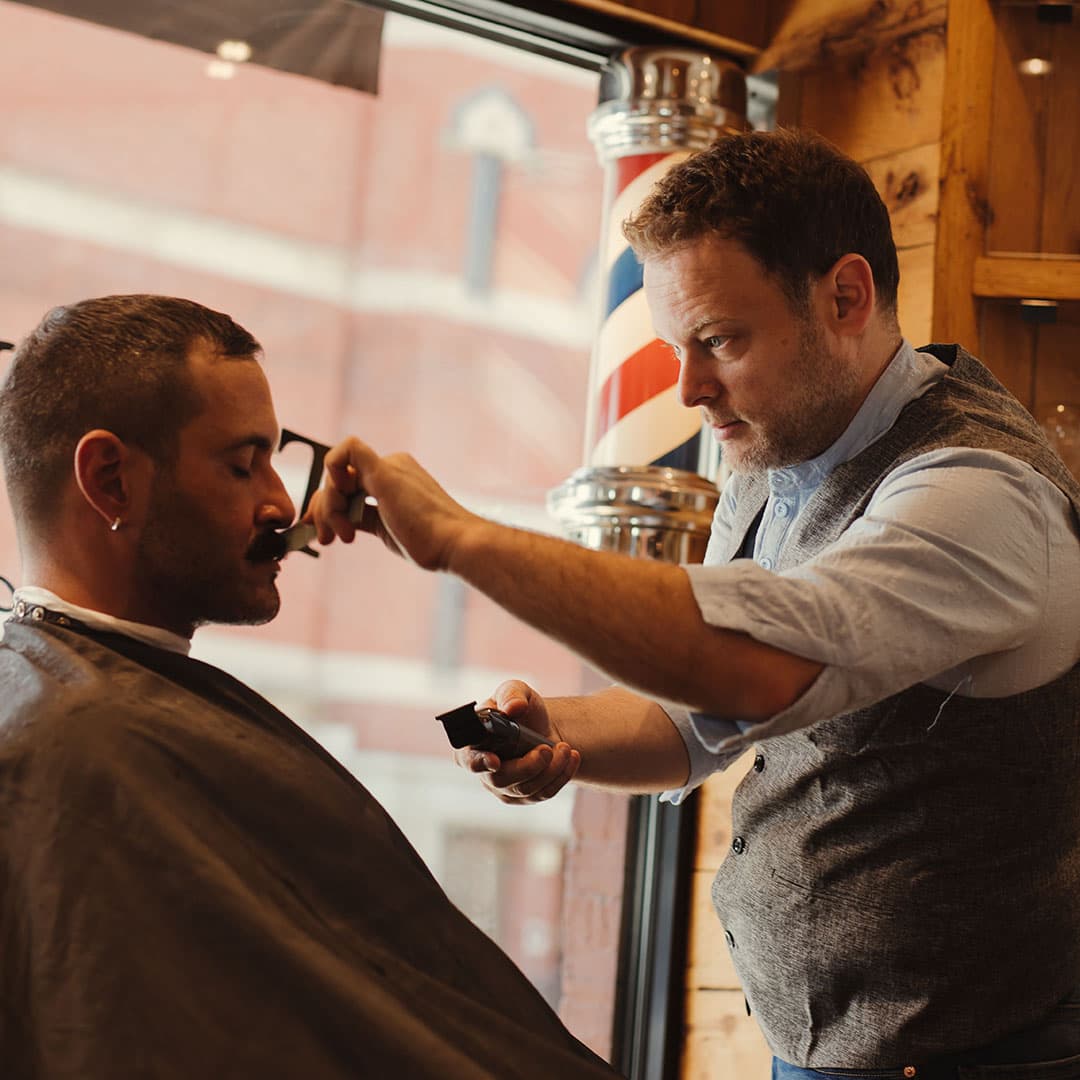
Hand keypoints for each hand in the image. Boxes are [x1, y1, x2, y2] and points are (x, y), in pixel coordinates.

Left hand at [307, 437, 480, 569]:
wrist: (453, 543)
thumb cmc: (430, 543)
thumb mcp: (387, 530)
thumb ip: (362, 518)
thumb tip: (335, 522)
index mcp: (395, 479)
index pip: (348, 485)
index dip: (330, 510)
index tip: (327, 537)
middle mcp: (392, 466)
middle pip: (339, 480)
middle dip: (325, 512)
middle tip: (326, 540)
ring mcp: (389, 466)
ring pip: (337, 474)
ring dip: (329, 508)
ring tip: (345, 535)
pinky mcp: (384, 470)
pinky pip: (348, 450)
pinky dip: (333, 471)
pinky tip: (340, 500)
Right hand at [454, 680, 580, 804]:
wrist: (542, 725)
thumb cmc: (521, 708)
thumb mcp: (517, 691)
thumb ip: (511, 694)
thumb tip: (512, 708)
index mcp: (473, 744)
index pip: (468, 759)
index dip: (479, 762)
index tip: (495, 761)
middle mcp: (484, 770)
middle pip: (501, 780)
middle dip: (528, 766)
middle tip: (546, 749)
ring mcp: (504, 787)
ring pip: (526, 790)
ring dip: (551, 769)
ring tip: (565, 748)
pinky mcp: (525, 795)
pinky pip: (543, 793)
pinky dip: (562, 776)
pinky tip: (571, 758)